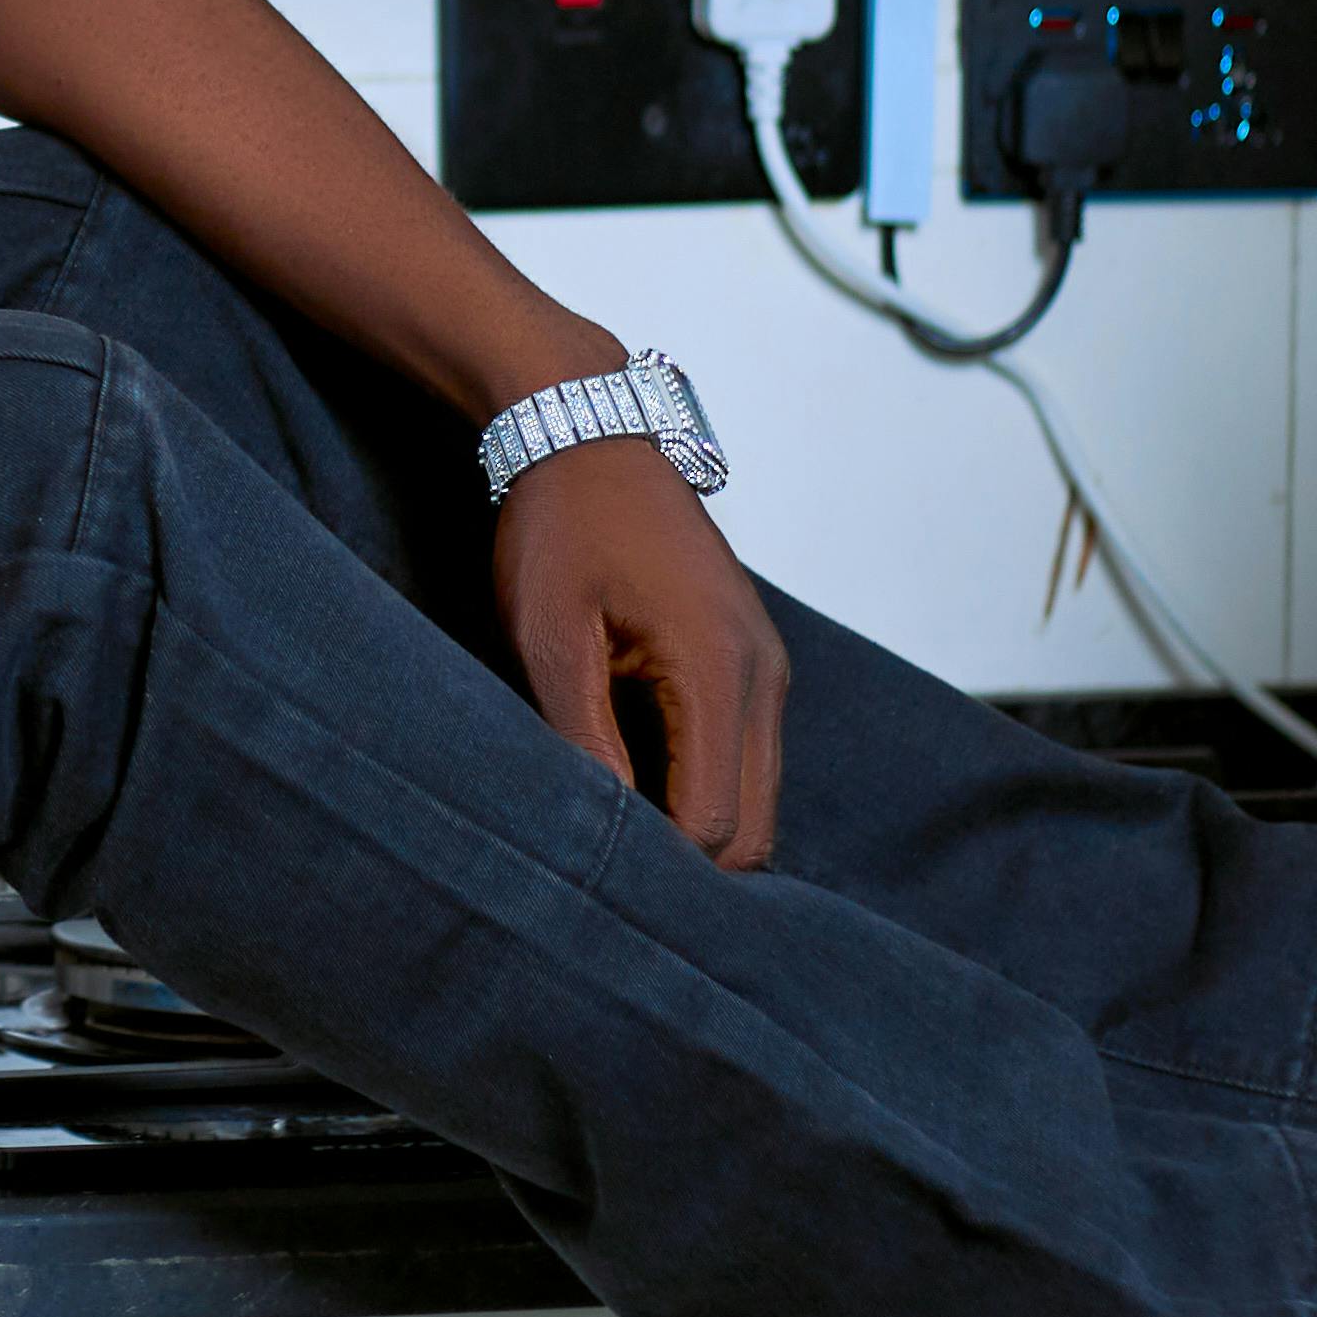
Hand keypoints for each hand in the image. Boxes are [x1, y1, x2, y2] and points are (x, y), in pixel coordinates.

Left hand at [492, 443, 792, 871]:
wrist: (592, 434)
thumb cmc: (562, 528)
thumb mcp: (550, 634)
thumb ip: (582, 736)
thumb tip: (607, 835)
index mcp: (717, 668)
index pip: (716, 822)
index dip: (661, 869)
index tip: (596, 880)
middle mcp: (763, 674)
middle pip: (756, 831)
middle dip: (691, 868)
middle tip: (607, 881)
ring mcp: (766, 667)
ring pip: (759, 800)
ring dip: (699, 829)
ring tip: (618, 840)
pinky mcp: (753, 661)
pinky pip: (748, 758)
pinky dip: (706, 788)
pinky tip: (637, 786)